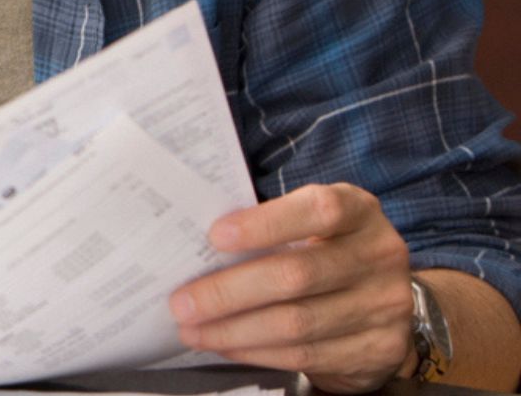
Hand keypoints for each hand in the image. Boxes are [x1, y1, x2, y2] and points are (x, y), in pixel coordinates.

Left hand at [171, 183, 413, 391]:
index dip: (265, 224)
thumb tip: (195, 247)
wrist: (384, 301)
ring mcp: (385, 305)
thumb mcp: (312, 227)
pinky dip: (257, 351)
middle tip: (182, 302)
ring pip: (297, 322)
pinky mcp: (380, 349)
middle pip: (296, 275)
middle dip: (229, 292)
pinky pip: (306, 354)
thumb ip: (268, 229)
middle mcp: (379, 255)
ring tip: (193, 330)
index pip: (317, 211)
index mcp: (359, 211)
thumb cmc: (327, 251)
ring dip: (234, 329)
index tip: (215, 237)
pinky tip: (226, 345)